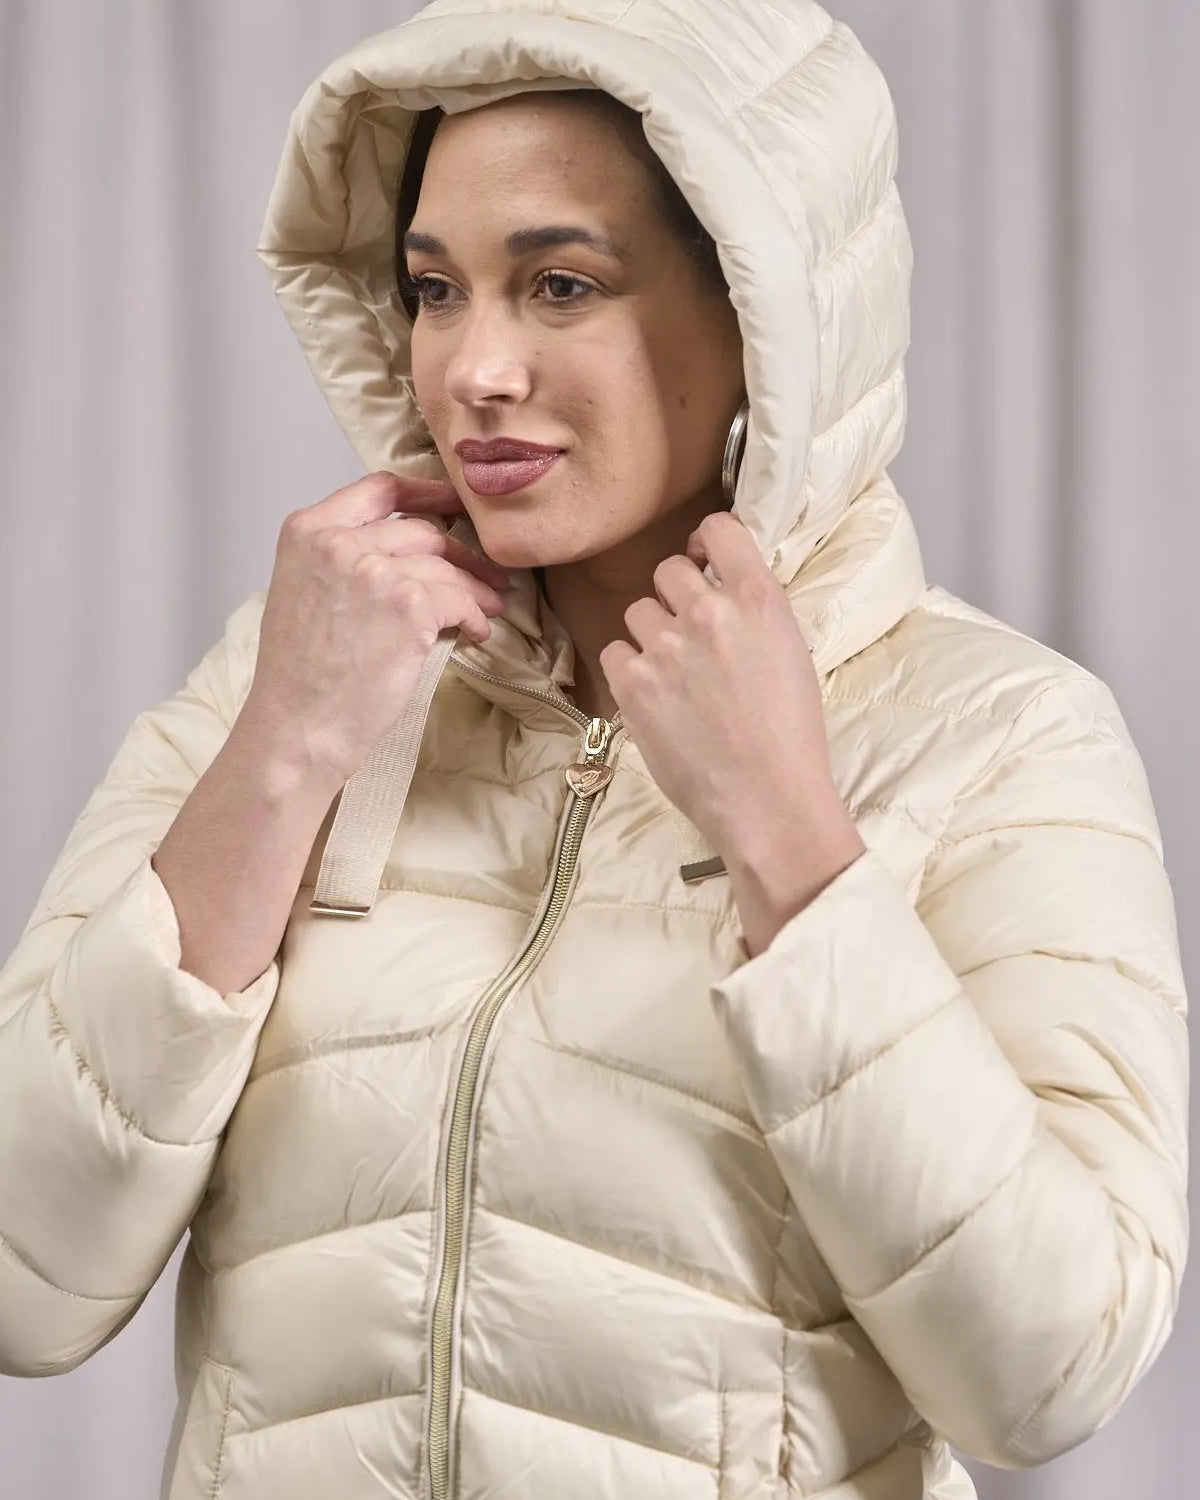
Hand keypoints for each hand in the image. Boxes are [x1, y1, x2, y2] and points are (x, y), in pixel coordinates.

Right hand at [239, 471, 511, 789]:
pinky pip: (459, 600)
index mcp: (307, 531)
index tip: (454, 505)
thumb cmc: (299, 679)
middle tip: (483, 574)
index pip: (379, 489)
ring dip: (474, 587)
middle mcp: (339, 541)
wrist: (296, 731)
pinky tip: (475, 633)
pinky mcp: (410, 605)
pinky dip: (474, 616)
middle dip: (460, 552)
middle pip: (420, 529)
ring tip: (487, 608)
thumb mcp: (303, 593)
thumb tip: (405, 553)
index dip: (427, 493)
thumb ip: (342, 559)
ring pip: (445, 566)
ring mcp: (375, 570)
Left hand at [597, 510, 859, 863]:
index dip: (707, 542)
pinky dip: (628, 668)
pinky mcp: (632, 683)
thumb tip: (721, 592)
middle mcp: (709, 612)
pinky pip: (614, 651)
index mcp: (759, 599)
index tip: (705, 563)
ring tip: (674, 673)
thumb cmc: (790, 736)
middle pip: (669, 569)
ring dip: (651, 633)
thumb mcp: (792, 654)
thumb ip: (754, 614)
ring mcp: (666, 647)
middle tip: (691, 633)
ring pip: (638, 610)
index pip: (719, 529)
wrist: (767, 799)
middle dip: (676, 595)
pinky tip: (653, 694)